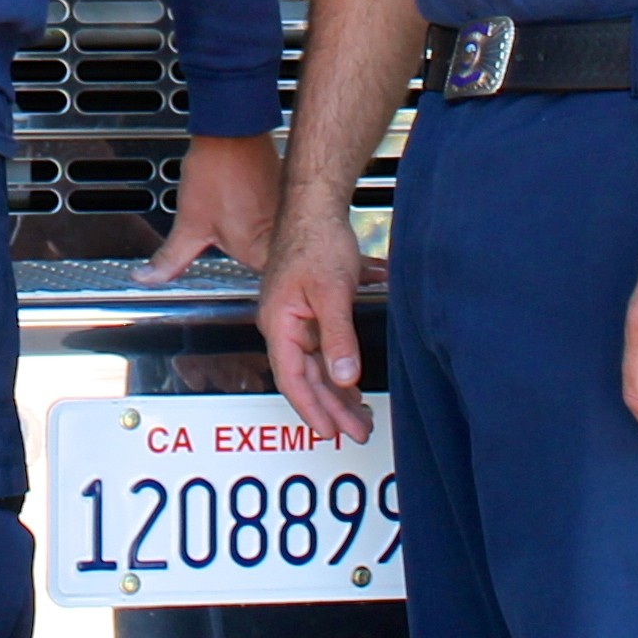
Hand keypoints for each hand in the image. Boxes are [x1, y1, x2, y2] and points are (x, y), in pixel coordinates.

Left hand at [138, 134, 277, 283]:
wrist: (232, 129)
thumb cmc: (217, 170)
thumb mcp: (188, 223)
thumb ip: (169, 259)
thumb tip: (148, 279)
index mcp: (261, 252)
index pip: (270, 291)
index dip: (260, 296)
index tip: (250, 294)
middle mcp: (283, 238)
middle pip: (276, 272)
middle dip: (261, 273)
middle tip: (240, 261)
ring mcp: (289, 218)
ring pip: (278, 249)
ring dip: (264, 249)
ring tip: (244, 239)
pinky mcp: (288, 201)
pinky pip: (279, 227)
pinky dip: (266, 229)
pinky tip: (250, 220)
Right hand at [258, 203, 376, 441]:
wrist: (316, 206)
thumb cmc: (316, 239)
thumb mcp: (332, 293)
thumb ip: (338, 338)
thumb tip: (344, 377)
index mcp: (278, 323)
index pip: (291, 379)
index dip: (311, 409)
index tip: (330, 431)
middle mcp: (282, 324)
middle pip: (304, 378)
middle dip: (331, 408)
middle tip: (356, 431)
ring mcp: (294, 318)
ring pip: (314, 367)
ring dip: (336, 393)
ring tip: (358, 417)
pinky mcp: (308, 309)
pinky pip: (321, 351)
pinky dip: (337, 371)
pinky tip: (350, 384)